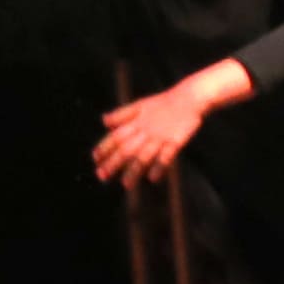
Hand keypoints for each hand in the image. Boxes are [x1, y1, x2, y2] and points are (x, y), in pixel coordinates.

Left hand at [86, 87, 210, 189]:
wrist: (188, 98)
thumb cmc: (162, 103)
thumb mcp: (139, 104)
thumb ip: (121, 114)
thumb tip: (104, 121)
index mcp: (135, 122)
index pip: (116, 136)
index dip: (104, 147)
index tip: (95, 159)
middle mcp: (145, 130)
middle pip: (126, 149)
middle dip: (113, 163)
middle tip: (101, 176)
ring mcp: (160, 137)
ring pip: (144, 156)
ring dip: (134, 171)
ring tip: (125, 185)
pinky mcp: (176, 141)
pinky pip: (166, 156)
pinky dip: (159, 167)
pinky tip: (153, 179)